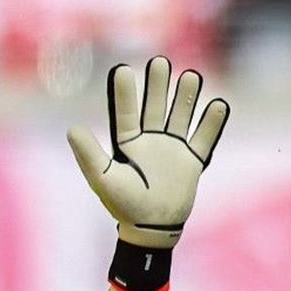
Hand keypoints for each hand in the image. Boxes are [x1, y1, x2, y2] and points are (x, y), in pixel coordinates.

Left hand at [68, 57, 228, 249]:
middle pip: (156, 107)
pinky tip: (218, 104)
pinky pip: (204, 139)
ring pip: (181, 116)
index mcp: (128, 144)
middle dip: (158, 85)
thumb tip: (71, 129)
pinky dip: (212, 123)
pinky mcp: (192, 162)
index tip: (123, 69)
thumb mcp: (103, 179)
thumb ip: (89, 155)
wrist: (151, 228)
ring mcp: (173, 149)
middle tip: (159, 62)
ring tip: (191, 76)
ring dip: (186, 97)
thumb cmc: (124, 205)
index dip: (125, 93)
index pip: (127, 113)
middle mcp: (151, 141)